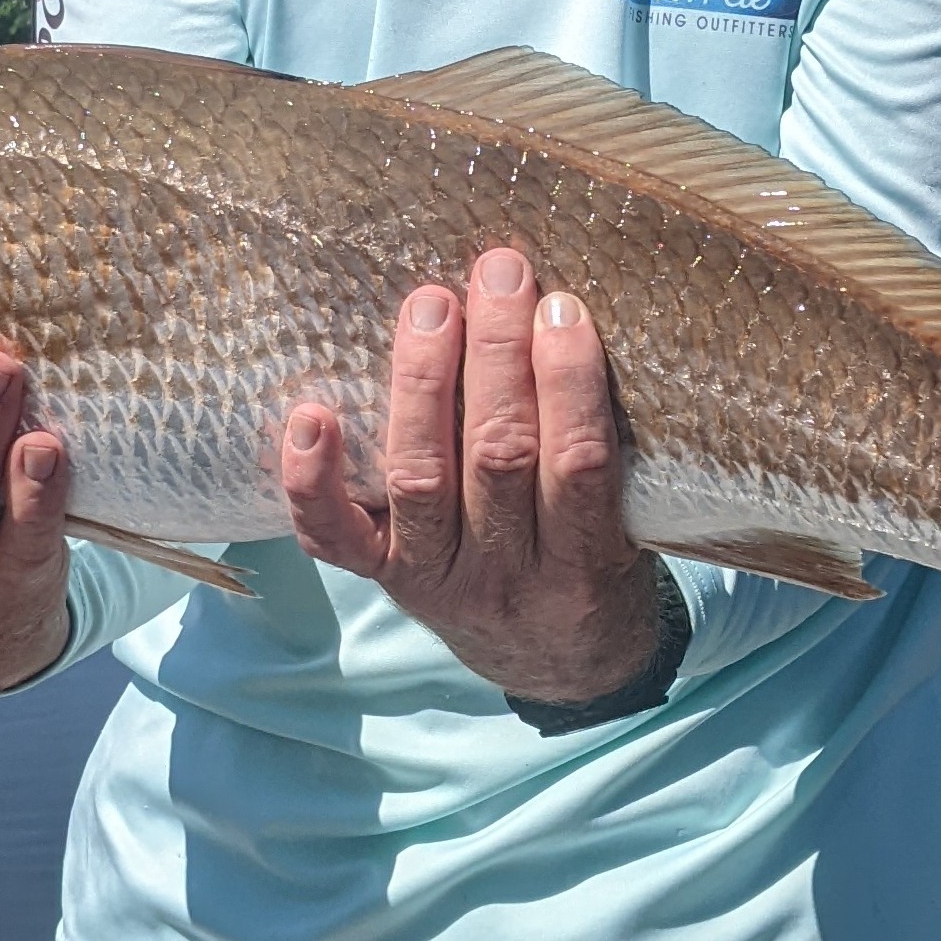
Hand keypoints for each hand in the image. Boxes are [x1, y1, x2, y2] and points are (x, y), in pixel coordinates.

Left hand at [279, 248, 664, 705]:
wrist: (562, 668)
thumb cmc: (599, 566)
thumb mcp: (630, 526)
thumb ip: (608, 451)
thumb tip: (575, 323)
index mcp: (585, 562)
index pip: (578, 463)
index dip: (568, 382)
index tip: (561, 306)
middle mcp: (508, 576)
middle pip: (498, 455)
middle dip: (497, 354)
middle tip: (498, 272)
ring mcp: (438, 579)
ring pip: (422, 476)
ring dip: (422, 383)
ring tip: (430, 306)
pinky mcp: (384, 579)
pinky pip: (336, 536)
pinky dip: (314, 479)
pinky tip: (310, 414)